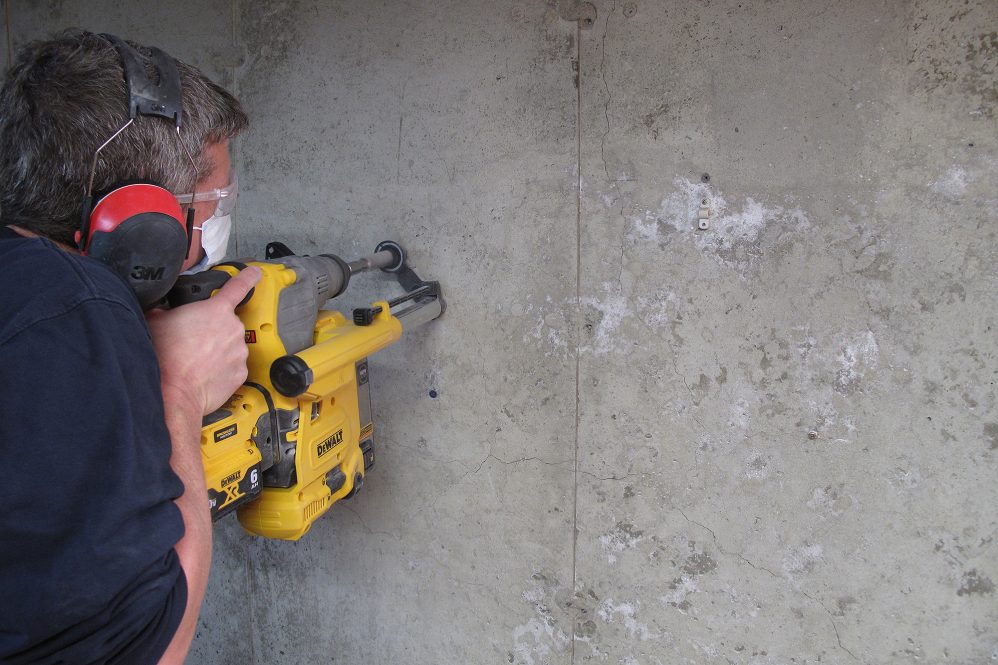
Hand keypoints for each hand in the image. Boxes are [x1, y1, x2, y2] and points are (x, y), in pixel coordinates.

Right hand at [146, 267, 260, 414]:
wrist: (173, 391)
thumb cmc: (165, 356)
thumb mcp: (157, 320)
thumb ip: (167, 310)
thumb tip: (162, 311)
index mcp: (216, 310)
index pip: (238, 287)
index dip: (248, 277)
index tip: (255, 273)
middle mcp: (233, 328)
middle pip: (227, 324)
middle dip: (213, 330)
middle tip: (193, 341)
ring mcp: (239, 351)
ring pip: (230, 346)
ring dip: (217, 350)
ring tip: (195, 360)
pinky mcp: (241, 373)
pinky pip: (232, 366)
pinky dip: (221, 369)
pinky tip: (204, 373)